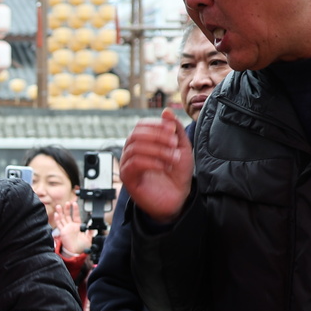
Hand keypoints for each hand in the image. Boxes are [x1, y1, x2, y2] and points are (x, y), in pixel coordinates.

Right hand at [49, 200, 93, 255]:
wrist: (76, 252)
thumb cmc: (82, 246)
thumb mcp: (89, 238)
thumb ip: (90, 232)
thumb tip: (93, 226)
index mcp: (77, 226)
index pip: (76, 215)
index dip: (75, 209)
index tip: (74, 203)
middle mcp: (71, 226)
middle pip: (68, 215)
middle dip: (67, 209)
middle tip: (67, 203)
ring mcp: (66, 228)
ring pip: (62, 218)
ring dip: (60, 212)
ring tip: (59, 206)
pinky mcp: (62, 232)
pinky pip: (59, 224)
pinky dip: (57, 219)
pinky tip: (56, 214)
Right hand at [118, 107, 194, 223]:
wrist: (178, 198)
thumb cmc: (177, 174)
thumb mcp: (181, 147)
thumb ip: (175, 130)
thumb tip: (166, 111)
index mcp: (142, 143)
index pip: (140, 126)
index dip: (156, 125)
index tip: (172, 131)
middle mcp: (132, 152)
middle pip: (135, 135)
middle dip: (157, 136)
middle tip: (174, 143)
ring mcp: (128, 165)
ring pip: (135, 148)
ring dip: (157, 150)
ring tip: (173, 157)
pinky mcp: (128, 179)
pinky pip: (133, 164)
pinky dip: (151, 162)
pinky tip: (164, 167)